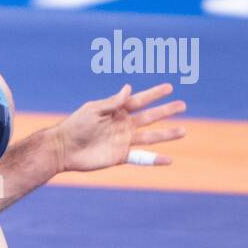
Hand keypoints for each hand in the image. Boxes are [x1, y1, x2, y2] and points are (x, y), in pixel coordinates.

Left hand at [55, 82, 185, 172]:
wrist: (63, 149)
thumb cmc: (75, 126)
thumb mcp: (93, 109)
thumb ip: (112, 102)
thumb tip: (129, 88)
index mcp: (116, 111)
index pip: (140, 100)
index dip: (154, 94)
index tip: (169, 87)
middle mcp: (123, 125)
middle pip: (150, 117)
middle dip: (166, 111)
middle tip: (183, 105)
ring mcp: (123, 141)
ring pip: (150, 137)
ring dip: (167, 134)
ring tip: (183, 131)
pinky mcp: (120, 156)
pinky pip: (141, 157)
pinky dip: (154, 159)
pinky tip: (169, 160)